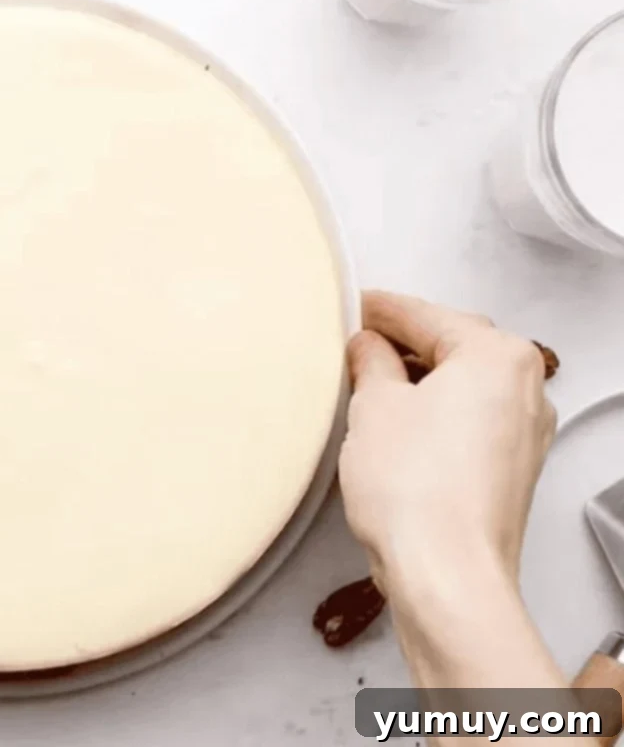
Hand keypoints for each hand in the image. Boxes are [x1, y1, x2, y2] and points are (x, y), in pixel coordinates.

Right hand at [340, 291, 555, 588]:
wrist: (445, 572)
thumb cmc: (417, 491)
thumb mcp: (374, 405)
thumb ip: (371, 361)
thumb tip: (368, 347)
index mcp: (498, 356)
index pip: (428, 315)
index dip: (381, 310)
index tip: (356, 305)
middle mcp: (525, 390)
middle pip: (454, 348)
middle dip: (402, 345)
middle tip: (353, 346)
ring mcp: (523, 434)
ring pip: (462, 387)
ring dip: (417, 383)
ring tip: (365, 390)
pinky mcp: (510, 471)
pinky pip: (468, 423)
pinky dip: (433, 416)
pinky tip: (395, 428)